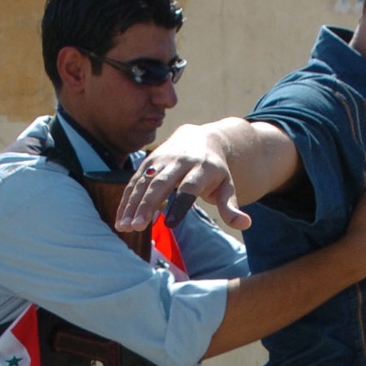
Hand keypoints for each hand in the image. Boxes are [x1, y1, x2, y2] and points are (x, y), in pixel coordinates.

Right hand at [117, 124, 250, 233]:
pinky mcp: (149, 161)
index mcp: (202, 168)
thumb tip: (245, 224)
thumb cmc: (215, 172)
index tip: (170, 224)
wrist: (200, 139)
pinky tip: (121, 218)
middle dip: (147, 204)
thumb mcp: (227, 186)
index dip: (179, 205)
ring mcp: (162, 159)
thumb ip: (231, 206)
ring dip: (132, 204)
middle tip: (137, 227)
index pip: (189, 188)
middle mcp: (180, 161)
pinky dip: (127, 199)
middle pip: (161, 183)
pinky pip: (135, 180)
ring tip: (124, 227)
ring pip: (144, 182)